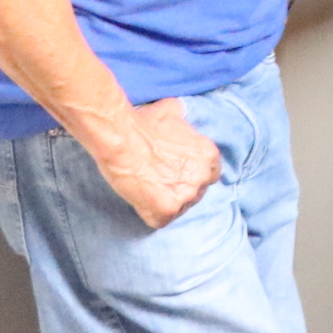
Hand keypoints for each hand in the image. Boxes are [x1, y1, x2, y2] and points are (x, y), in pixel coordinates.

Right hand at [96, 99, 221, 229]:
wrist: (122, 140)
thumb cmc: (144, 123)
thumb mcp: (173, 112)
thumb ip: (184, 120)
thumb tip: (181, 113)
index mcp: (210, 155)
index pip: (211, 173)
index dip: (194, 174)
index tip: (178, 174)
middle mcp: (203, 176)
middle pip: (197, 191)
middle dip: (181, 188)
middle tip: (160, 182)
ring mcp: (186, 196)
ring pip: (181, 207)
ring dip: (167, 202)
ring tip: (149, 190)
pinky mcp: (168, 211)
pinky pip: (161, 220)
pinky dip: (150, 214)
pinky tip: (141, 200)